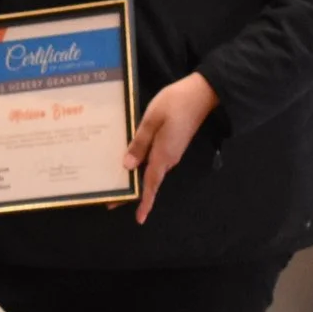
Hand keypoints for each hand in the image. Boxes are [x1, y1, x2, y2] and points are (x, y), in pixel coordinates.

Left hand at [124, 72, 218, 223]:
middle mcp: (168, 158)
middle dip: (133, 193)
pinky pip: (153, 160)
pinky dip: (140, 165)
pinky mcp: (171, 144)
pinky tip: (128, 162)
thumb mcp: (152, 120)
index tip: (138, 218)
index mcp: (163, 155)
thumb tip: (128, 167)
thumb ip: (140, 143)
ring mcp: (171, 152)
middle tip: (110, 200)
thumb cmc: (175, 103)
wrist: (202, 93)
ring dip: (135, 179)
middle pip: (149, 181)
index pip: (151, 184)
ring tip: (113, 182)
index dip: (144, 201)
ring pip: (150, 171)